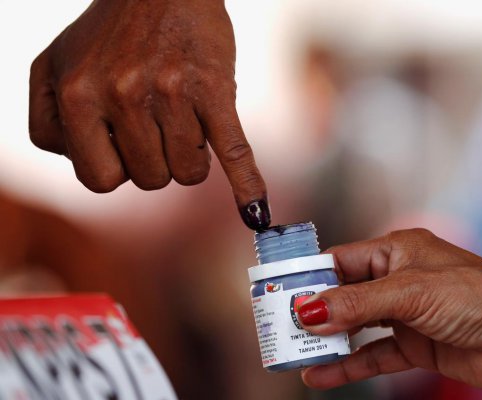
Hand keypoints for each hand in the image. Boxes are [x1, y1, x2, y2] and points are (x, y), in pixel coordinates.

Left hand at [29, 0, 269, 228]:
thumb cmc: (108, 35)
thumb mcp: (52, 70)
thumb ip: (49, 126)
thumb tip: (86, 172)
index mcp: (79, 95)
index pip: (100, 182)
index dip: (116, 169)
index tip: (122, 144)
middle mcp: (123, 94)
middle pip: (149, 181)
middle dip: (154, 160)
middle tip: (154, 121)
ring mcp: (173, 93)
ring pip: (188, 172)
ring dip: (187, 155)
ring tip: (181, 117)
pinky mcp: (215, 90)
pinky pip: (234, 152)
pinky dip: (248, 185)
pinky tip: (257, 214)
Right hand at [297, 229, 481, 388]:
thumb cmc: (474, 293)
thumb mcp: (407, 291)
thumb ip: (356, 303)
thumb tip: (308, 311)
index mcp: (395, 250)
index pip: (340, 260)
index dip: (310, 276)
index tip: (280, 292)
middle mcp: (396, 279)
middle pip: (343, 294)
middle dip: (314, 312)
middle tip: (281, 327)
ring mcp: (404, 314)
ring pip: (355, 327)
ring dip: (327, 341)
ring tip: (294, 353)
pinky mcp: (414, 344)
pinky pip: (373, 354)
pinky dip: (349, 365)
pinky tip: (322, 374)